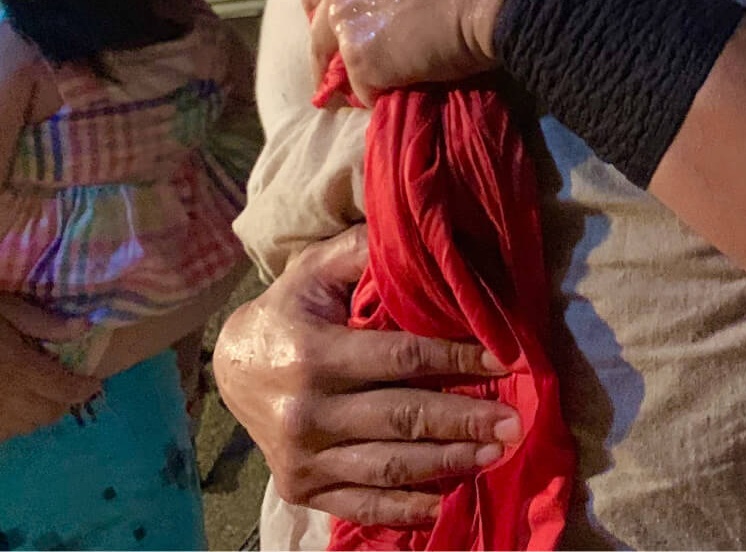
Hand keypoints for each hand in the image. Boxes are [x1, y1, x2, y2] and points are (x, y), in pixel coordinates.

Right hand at [0, 297, 101, 439]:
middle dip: (66, 402)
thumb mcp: (4, 308)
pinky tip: (16, 411)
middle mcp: (8, 399)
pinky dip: (19, 426)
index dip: (85, 389)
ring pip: (29, 428)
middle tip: (67, 387)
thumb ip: (45, 322)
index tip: (95, 384)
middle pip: (51, 413)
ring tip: (45, 398)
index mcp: (20, 369)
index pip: (65, 389)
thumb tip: (84, 327)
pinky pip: (4, 435)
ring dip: (44, 415)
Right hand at [213, 226, 521, 526]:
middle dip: (465, 419)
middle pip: (403, 418)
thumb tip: (417, 236)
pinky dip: (404, 509)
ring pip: (389, 465)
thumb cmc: (288, 312)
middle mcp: (306, 412)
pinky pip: (360, 504)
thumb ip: (360, 253)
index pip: (403, 358)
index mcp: (314, 354)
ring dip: (449, 461)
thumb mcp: (314, 271)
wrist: (232, 368)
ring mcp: (302, 457)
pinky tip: (443, 502)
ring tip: (495, 453)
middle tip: (514, 423)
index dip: (458, 359)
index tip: (506, 361)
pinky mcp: (299, 488)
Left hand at [303, 0, 548, 105]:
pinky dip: (376, 95)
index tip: (354, 14)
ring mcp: (347, 20)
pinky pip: (362, 88)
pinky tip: (391, 99)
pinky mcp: (363, 61)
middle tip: (346, 54)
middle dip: (328, 35)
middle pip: (316, 15)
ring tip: (354, 94)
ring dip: (343, 73)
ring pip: (327, 57)